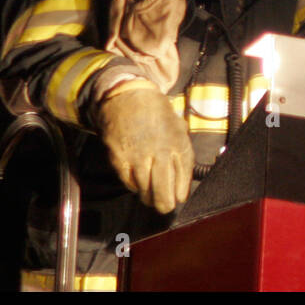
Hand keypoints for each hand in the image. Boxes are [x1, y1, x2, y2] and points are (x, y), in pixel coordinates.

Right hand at [95, 86, 193, 213]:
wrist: (128, 97)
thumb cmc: (156, 113)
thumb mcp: (177, 126)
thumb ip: (181, 150)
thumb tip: (184, 178)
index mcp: (177, 144)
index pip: (183, 180)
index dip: (181, 193)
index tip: (179, 197)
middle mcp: (160, 152)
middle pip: (164, 191)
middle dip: (165, 204)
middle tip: (164, 207)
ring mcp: (139, 156)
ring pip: (145, 190)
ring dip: (148, 196)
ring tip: (150, 197)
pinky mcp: (120, 159)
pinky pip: (128, 182)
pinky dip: (133, 186)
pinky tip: (137, 183)